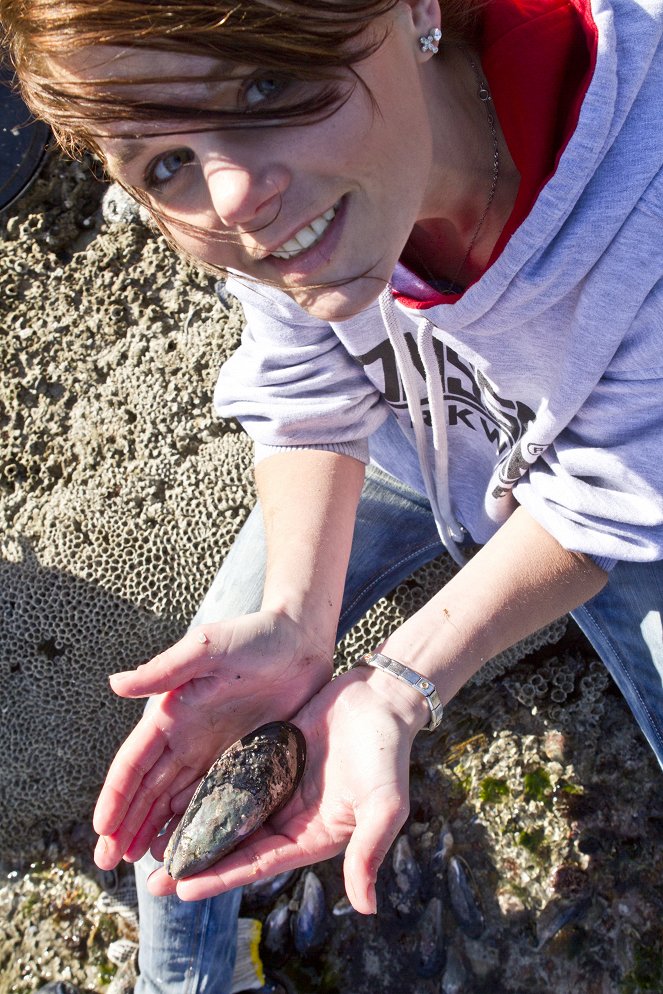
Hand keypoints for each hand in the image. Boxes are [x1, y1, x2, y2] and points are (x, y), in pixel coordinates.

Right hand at [93, 610, 331, 870]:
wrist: (302, 639)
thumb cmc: (255, 636)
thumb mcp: (209, 648)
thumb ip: (165, 669)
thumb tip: (115, 684)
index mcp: (172, 713)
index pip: (135, 762)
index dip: (117, 795)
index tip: (101, 828)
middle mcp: (187, 737)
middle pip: (149, 790)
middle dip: (126, 825)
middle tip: (108, 863)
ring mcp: (215, 752)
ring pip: (176, 802)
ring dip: (156, 831)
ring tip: (144, 867)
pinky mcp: (244, 760)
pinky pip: (215, 800)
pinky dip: (196, 825)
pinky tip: (190, 850)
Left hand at [145, 666, 426, 913]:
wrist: (381, 698)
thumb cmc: (387, 752)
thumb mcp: (385, 805)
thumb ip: (369, 851)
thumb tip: (367, 907)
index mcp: (313, 836)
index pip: (258, 864)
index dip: (220, 877)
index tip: (183, 889)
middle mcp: (291, 818)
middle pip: (236, 848)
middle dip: (198, 866)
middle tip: (154, 883)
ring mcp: (278, 788)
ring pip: (229, 817)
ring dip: (196, 832)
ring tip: (156, 847)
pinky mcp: (269, 758)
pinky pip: (232, 780)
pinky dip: (206, 792)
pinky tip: (176, 798)